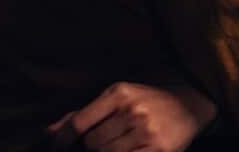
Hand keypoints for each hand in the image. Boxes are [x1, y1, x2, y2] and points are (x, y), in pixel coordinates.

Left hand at [47, 82, 217, 151]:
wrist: (190, 105)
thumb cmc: (148, 102)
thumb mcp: (118, 98)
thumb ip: (84, 113)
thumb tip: (48, 131)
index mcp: (119, 93)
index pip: (79, 122)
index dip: (63, 140)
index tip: (57, 148)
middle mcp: (132, 110)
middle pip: (92, 143)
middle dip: (93, 147)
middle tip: (105, 142)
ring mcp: (146, 131)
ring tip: (121, 145)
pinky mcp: (159, 150)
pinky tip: (129, 150)